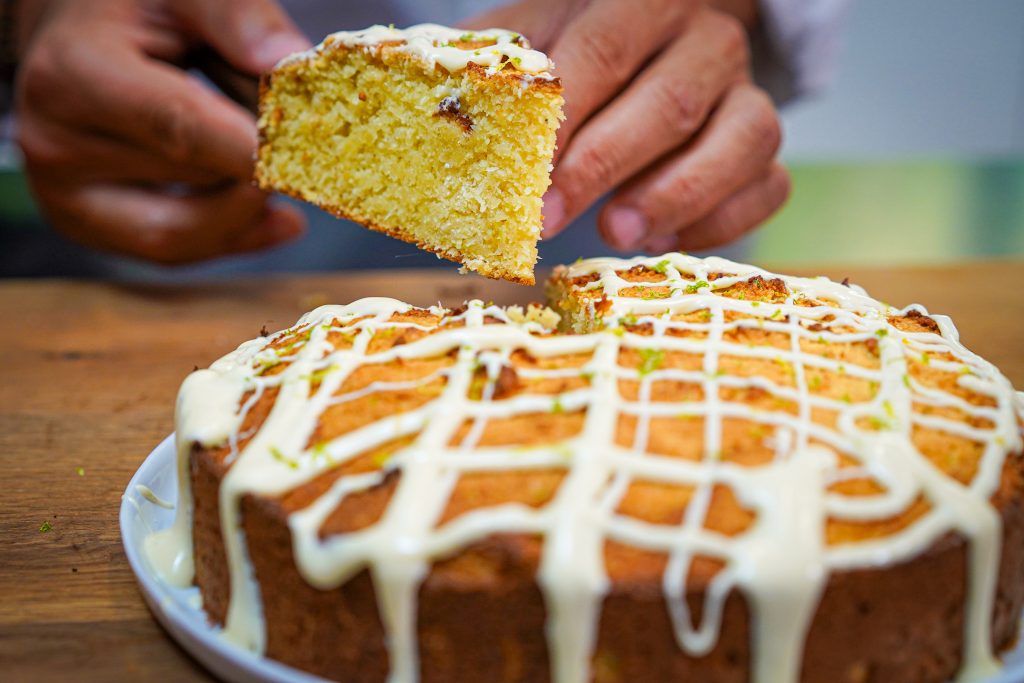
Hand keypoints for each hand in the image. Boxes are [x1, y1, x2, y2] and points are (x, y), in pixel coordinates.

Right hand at [15, 0, 310, 264]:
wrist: (74, 40)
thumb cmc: (130, 8)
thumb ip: (233, 15)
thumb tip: (282, 58)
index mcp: (73, 76)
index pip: (180, 127)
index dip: (254, 148)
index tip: (315, 153)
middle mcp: (57, 146)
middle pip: (195, 179)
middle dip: (261, 163)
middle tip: (302, 135)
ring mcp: (67, 197)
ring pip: (192, 228)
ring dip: (248, 196)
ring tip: (271, 154)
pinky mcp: (91, 228)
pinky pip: (180, 251)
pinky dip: (236, 235)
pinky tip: (278, 216)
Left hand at [465, 0, 789, 252]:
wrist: (663, 39)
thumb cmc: (586, 45)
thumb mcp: (538, 33)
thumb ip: (499, 67)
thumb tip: (437, 115)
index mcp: (643, 1)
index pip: (604, 53)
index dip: (564, 119)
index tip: (522, 174)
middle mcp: (707, 40)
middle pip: (669, 104)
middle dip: (602, 168)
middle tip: (547, 219)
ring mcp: (747, 92)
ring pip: (740, 142)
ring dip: (676, 196)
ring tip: (617, 234)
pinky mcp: (767, 147)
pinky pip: (767, 186)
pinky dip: (719, 223)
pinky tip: (661, 239)